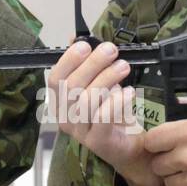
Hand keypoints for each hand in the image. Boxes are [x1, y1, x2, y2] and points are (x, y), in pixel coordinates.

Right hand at [45, 38, 164, 185]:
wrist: (131, 147)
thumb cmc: (113, 114)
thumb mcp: (100, 86)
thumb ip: (88, 65)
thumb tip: (76, 38)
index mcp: (61, 103)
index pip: (55, 79)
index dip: (68, 60)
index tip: (85, 44)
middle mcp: (65, 118)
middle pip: (71, 87)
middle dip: (92, 64)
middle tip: (111, 50)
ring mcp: (80, 132)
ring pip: (87, 100)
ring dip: (107, 78)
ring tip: (124, 67)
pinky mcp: (98, 142)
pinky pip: (102, 118)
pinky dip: (116, 101)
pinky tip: (129, 91)